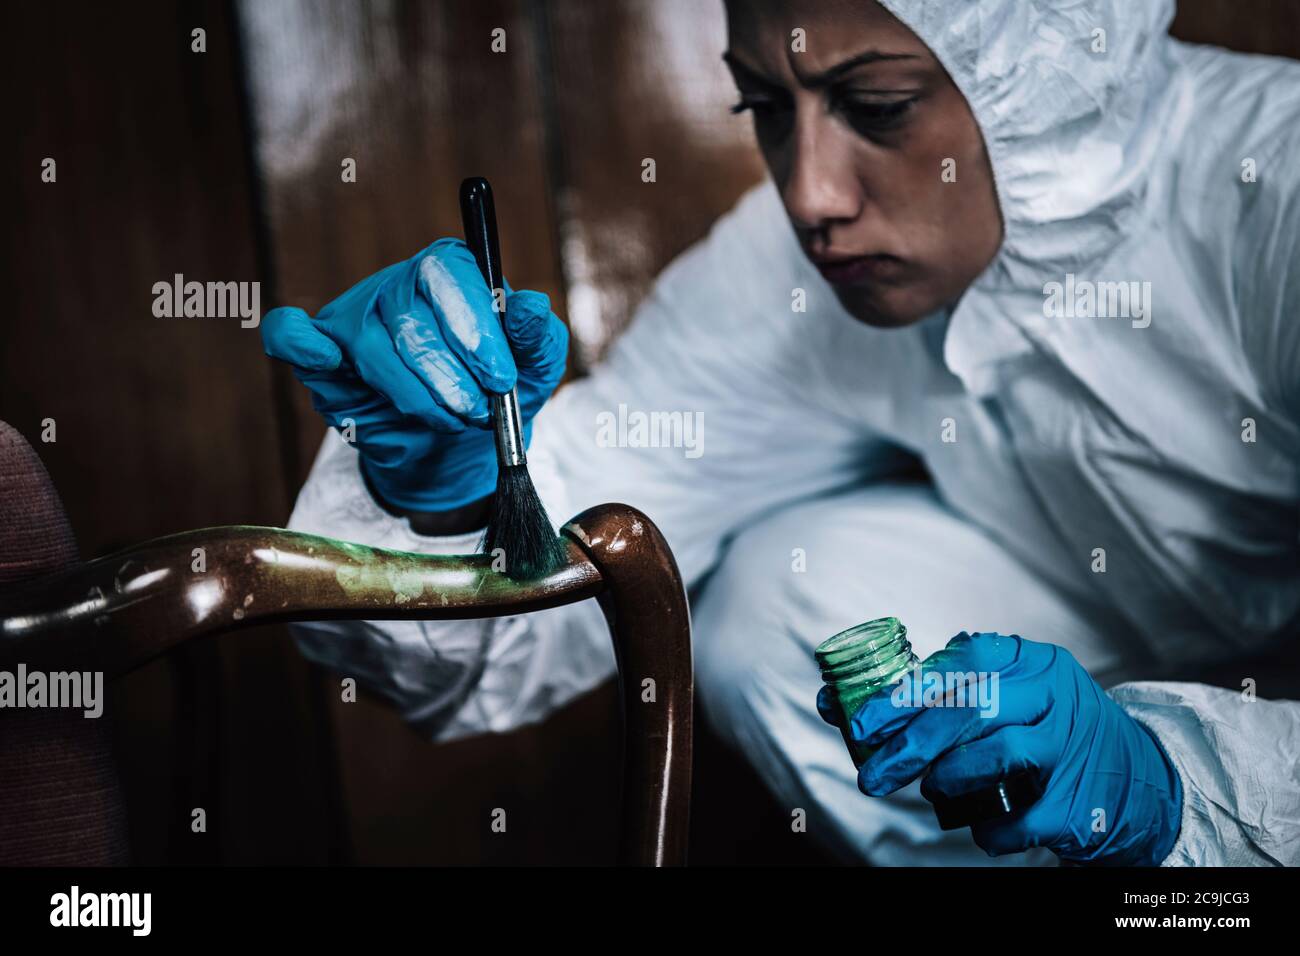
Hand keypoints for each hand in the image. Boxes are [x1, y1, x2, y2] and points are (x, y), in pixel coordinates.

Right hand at [261, 239, 567, 511]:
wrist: (464, 446)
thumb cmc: (500, 391)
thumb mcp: (537, 366)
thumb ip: (537, 335)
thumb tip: (530, 305)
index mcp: (450, 271)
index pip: (449, 273)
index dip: (474, 327)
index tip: (500, 377)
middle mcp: (399, 285)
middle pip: (410, 316)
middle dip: (448, 374)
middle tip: (477, 411)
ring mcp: (356, 317)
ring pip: (372, 346)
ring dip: (415, 394)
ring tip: (450, 420)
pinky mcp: (324, 356)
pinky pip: (292, 336)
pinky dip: (298, 342)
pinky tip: (323, 356)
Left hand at [819, 632, 1182, 864]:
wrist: (1138, 780)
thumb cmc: (1045, 732)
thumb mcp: (1002, 699)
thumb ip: (934, 696)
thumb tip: (836, 703)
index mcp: (1030, 661)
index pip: (962, 661)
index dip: (905, 690)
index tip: (858, 721)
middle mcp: (1055, 694)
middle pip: (970, 709)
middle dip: (908, 744)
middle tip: (871, 775)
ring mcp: (1073, 745)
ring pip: (997, 754)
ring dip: (950, 777)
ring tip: (934, 790)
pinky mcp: (1081, 799)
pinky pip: (1023, 817)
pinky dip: (991, 829)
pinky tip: (980, 831)